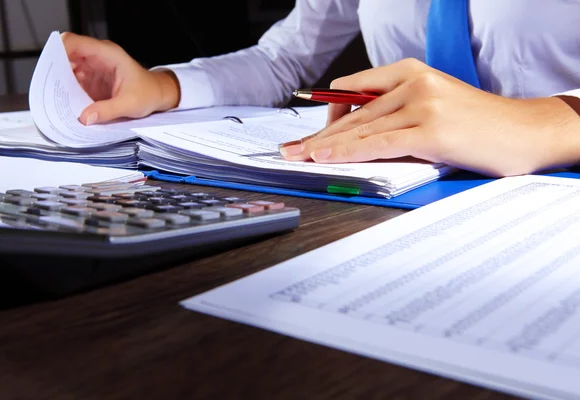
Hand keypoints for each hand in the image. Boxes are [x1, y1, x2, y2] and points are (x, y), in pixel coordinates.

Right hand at [61, 32, 179, 124]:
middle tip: (49, 90)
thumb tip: (84, 118)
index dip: (58, 52)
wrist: (157, 95)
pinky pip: (73, 83)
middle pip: (66, 56)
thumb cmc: (148, 93)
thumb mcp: (130, 104)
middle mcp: (97, 58)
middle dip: (55, 71)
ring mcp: (93, 68)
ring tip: (55, 100)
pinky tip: (65, 104)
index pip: (74, 43)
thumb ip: (107, 110)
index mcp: (107, 54)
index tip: (50, 69)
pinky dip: (68, 92)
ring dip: (60, 84)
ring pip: (67, 70)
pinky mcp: (91, 81)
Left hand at [279, 58, 579, 176]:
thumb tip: (359, 130)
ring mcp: (422, 104)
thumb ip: (398, 111)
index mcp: (412, 72)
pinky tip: (325, 157)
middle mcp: (414, 82)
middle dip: (317, 134)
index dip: (327, 115)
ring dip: (324, 145)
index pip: (354, 91)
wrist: (527, 132)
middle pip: (351, 112)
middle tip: (291, 149)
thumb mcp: (435, 104)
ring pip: (360, 128)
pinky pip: (377, 142)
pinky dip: (347, 151)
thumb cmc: (481, 124)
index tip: (309, 132)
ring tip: (298, 156)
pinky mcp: (430, 130)